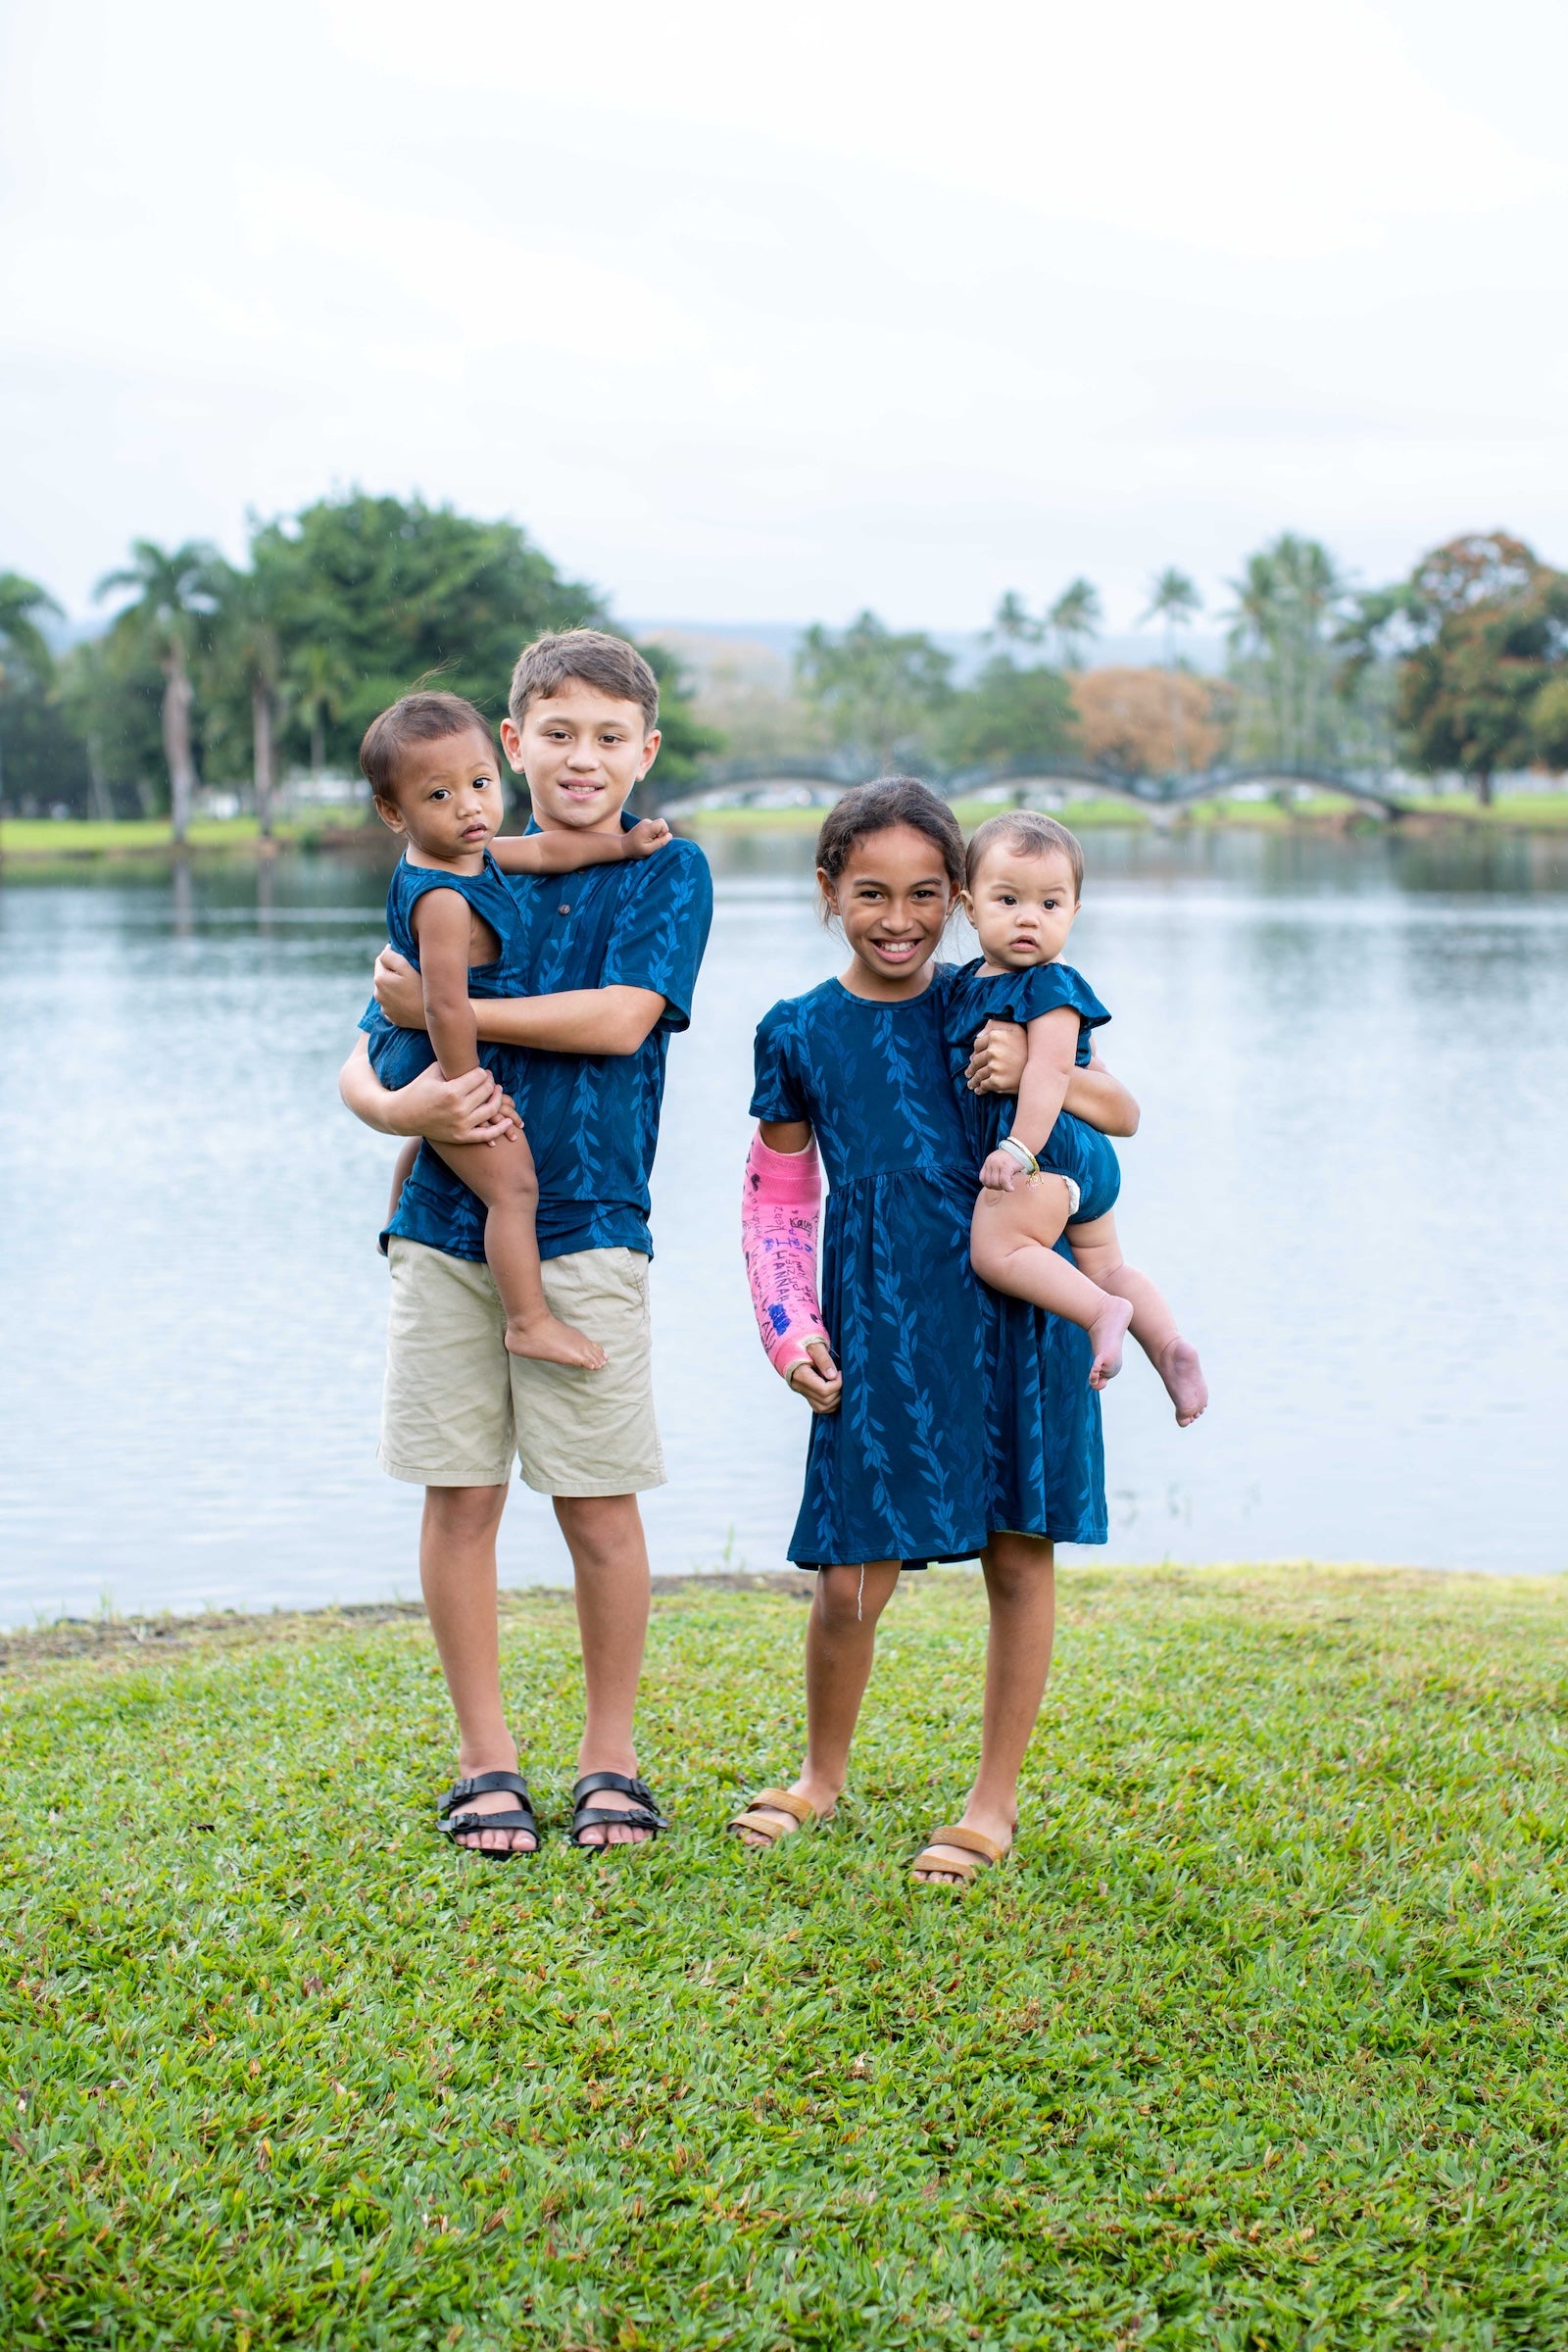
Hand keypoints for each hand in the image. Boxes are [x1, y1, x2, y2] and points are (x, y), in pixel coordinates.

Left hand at [373, 945, 426, 1029]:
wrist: (433, 1016)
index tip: (408, 961)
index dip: (394, 957)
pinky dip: (399, 1000)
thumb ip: (391, 956)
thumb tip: (385, 950)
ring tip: (412, 989)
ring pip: (388, 990)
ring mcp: (385, 1008)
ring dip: (395, 986)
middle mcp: (378, 995)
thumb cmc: (421, 988)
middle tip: (412, 975)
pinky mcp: (392, 1018)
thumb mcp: (406, 967)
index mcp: (379, 979)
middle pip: (384, 976)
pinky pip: (393, 1004)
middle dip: (394, 973)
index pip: (381, 960)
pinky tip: (411, 1001)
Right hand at [391, 1064, 518, 1145]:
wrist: (402, 1115)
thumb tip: (471, 1051)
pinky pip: (486, 1134)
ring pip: (491, 1109)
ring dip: (497, 1098)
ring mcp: (461, 1125)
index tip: (480, 1071)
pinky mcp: (461, 1137)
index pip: (480, 1076)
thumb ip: (453, 1063)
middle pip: (487, 1090)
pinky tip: (508, 1121)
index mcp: (451, 1091)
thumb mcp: (433, 1071)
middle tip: (488, 1079)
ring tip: (497, 1091)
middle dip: (490, 1082)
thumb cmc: (418, 1089)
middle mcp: (458, 1109)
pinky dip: (500, 1128)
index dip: (482, 1072)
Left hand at [624, 817, 671, 858]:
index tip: (657, 839)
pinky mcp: (645, 824)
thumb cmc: (635, 850)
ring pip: (659, 828)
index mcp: (647, 828)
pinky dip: (653, 835)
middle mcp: (646, 822)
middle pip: (662, 825)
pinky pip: (655, 828)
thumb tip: (669, 835)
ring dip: (656, 836)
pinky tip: (646, 840)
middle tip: (651, 843)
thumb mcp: (649, 850)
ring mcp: (645, 822)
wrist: (623, 846)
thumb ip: (660, 843)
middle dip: (660, 835)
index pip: (662, 823)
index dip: (663, 832)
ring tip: (647, 842)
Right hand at [786, 1340, 842, 1416]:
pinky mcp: (806, 1394)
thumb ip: (824, 1359)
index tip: (840, 1372)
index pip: (824, 1390)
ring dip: (836, 1399)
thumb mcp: (815, 1346)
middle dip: (838, 1391)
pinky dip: (831, 1403)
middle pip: (825, 1400)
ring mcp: (802, 1392)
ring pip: (823, 1408)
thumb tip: (833, 1375)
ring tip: (839, 1383)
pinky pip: (820, 1407)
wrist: (791, 1345)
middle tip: (841, 1376)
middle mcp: (799, 1387)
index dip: (837, 1383)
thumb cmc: (804, 1342)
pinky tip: (835, 1389)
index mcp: (800, 1375)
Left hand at [966, 1019, 1026, 1094]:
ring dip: (973, 1080)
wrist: (1044, 1068)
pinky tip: (979, 1089)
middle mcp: (993, 1051)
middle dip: (971, 1068)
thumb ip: (996, 1026)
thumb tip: (978, 1035)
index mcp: (995, 1037)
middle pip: (975, 1061)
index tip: (973, 1059)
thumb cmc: (1029, 1047)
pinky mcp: (996, 1081)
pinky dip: (980, 1088)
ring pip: (978, 1074)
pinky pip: (983, 1085)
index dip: (975, 1053)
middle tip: (969, 1073)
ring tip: (972, 1083)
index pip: (977, 1045)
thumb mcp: (1015, 1029)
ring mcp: (994, 1067)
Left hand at [979, 1149, 1017, 1191]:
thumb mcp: (999, 1162)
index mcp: (988, 1162)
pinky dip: (1007, 1187)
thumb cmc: (1012, 1158)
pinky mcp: (1006, 1166)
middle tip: (1005, 1186)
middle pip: (988, 1182)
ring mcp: (997, 1164)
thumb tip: (994, 1185)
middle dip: (997, 1187)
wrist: (1021, 1148)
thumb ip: (995, 1171)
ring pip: (995, 1183)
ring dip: (1002, 1187)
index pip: (982, 1178)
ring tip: (1009, 1184)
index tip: (997, 1185)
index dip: (989, 1185)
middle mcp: (991, 1162)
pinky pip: (1004, 1181)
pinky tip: (1011, 1188)